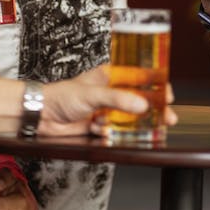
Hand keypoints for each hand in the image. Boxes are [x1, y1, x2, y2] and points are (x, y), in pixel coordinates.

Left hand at [38, 66, 173, 135]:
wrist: (41, 116)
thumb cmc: (62, 96)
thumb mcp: (93, 94)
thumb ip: (118, 99)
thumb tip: (142, 106)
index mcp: (111, 75)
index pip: (141, 77)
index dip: (156, 85)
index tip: (168, 95)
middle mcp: (111, 92)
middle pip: (140, 100)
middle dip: (153, 110)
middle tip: (167, 118)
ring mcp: (106, 110)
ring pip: (129, 118)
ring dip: (132, 125)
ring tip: (139, 130)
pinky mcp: (100, 126)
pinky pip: (115, 132)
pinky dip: (111, 133)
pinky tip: (100, 131)